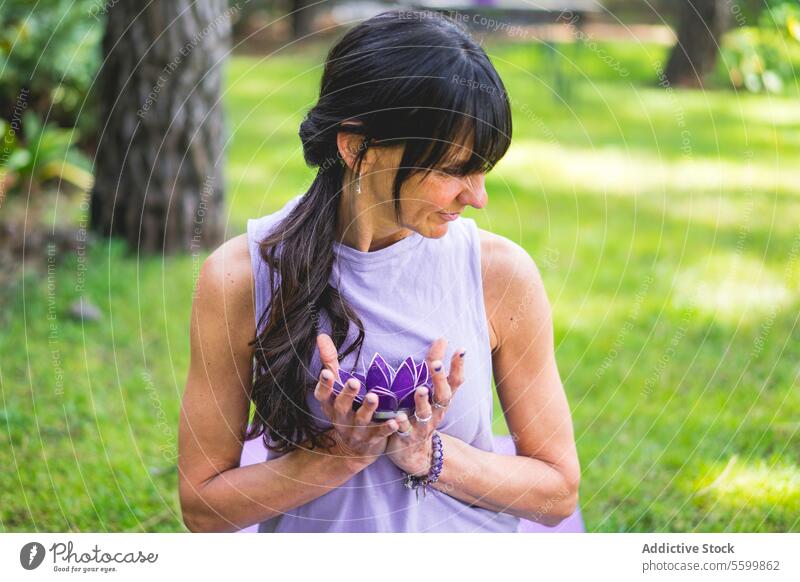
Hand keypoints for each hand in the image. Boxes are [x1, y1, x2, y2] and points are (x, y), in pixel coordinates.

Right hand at [313, 333, 398, 471]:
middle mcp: (341, 418)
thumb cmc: (347, 407)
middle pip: (341, 406)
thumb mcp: (337, 387)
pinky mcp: (373, 439)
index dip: (324, 385)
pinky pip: (380, 434)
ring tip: (374, 397)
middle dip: (347, 394)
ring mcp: (356, 430)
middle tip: (354, 381)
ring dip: (367, 408)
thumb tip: (321, 335)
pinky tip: (396, 420)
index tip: (327, 372)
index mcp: (331, 404)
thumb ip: (331, 361)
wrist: (354, 448)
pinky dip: (387, 428)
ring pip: (361, 420)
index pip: (323, 394)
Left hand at [384, 337, 465, 475]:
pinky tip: (397, 418)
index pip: (454, 382)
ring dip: (422, 402)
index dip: (458, 366)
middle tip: (435, 363)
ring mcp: (423, 427)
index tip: (460, 349)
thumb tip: (442, 339)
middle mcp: (436, 413)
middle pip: (443, 396)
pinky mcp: (407, 439)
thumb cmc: (420, 415)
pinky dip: (401, 424)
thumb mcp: (429, 390)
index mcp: (441, 400)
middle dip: (439, 379)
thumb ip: (432, 365)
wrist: (414, 455)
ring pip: (426, 414)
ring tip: (419, 390)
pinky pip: (404, 432)